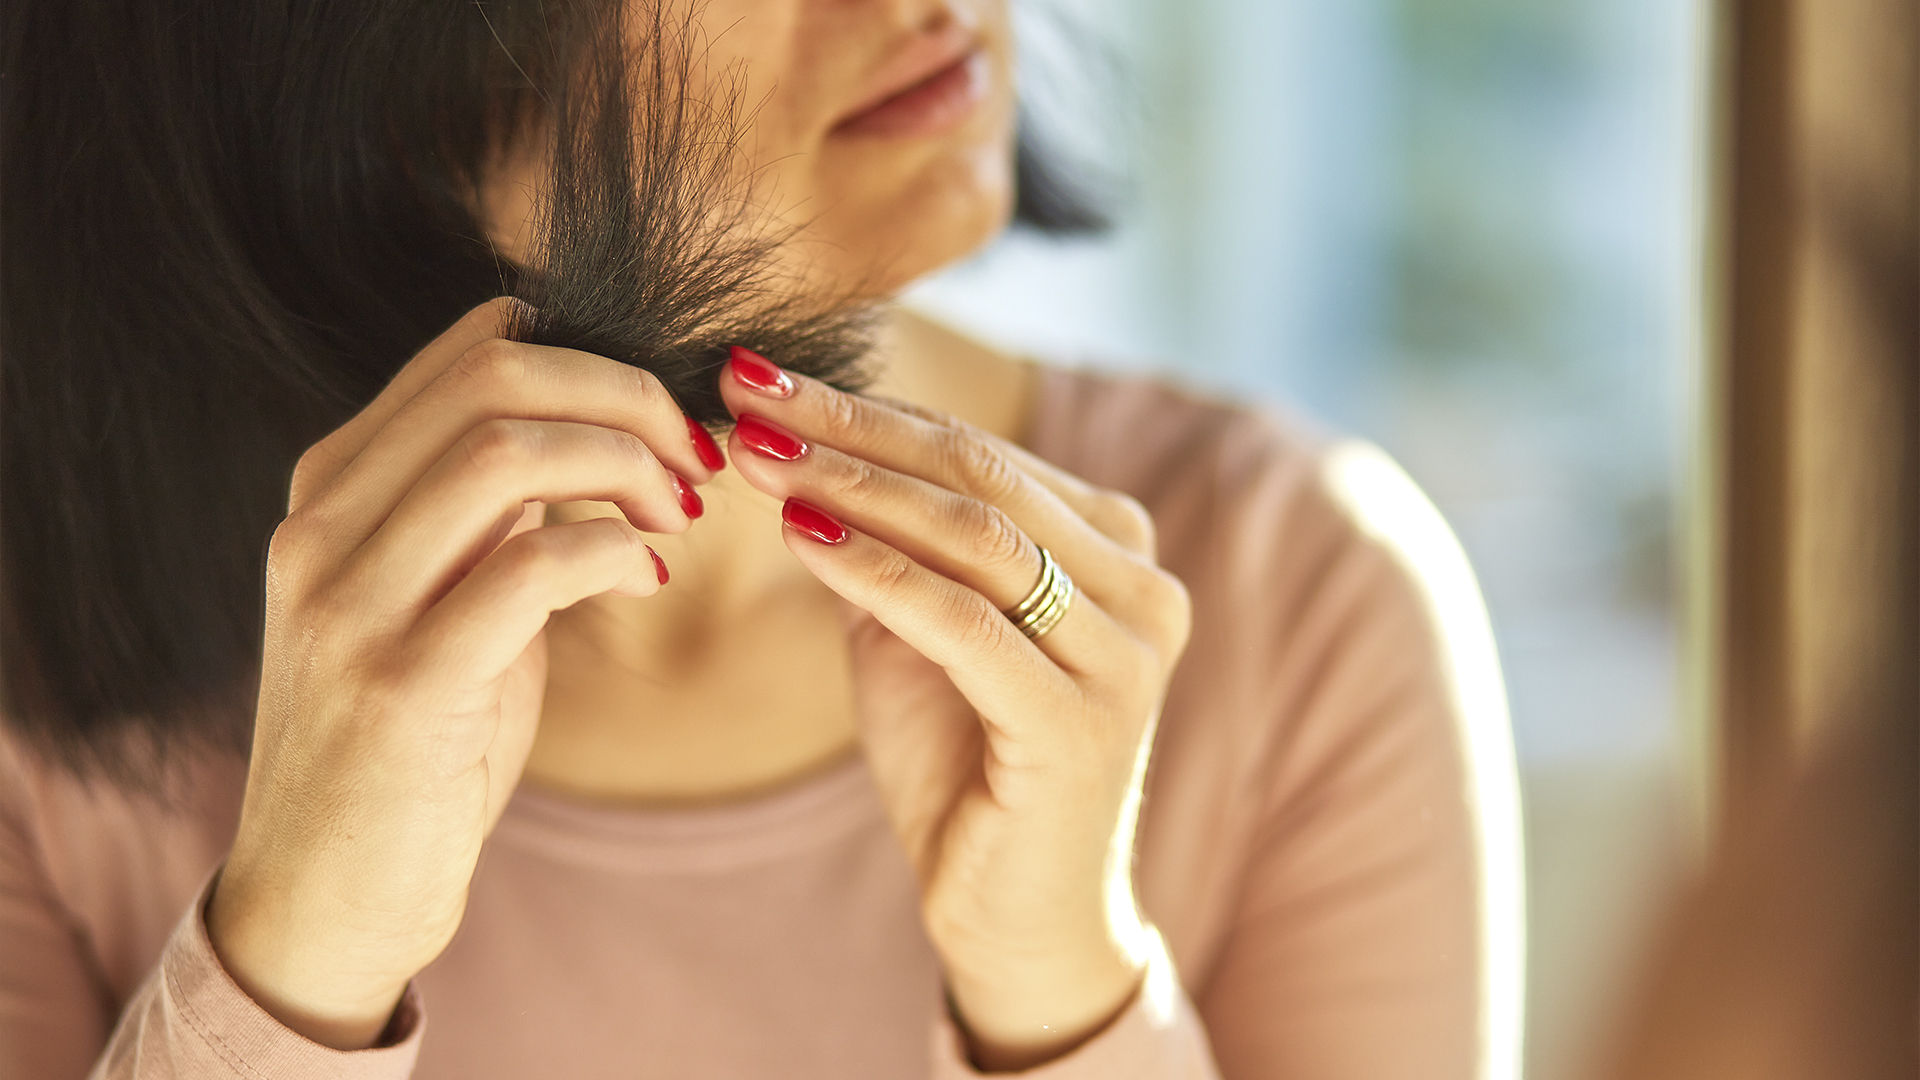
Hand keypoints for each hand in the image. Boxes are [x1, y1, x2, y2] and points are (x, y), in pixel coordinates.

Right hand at [207, 299, 723, 1049]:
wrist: (326, 897)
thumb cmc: (411, 742)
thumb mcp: (442, 599)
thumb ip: (490, 510)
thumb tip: (591, 423)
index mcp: (331, 488)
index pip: (472, 351)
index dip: (594, 359)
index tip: (665, 418)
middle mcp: (321, 527)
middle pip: (493, 381)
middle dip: (625, 398)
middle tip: (694, 458)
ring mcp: (348, 604)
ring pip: (506, 453)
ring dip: (626, 467)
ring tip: (678, 515)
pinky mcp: (398, 684)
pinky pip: (530, 566)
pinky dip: (614, 553)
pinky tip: (649, 580)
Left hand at [718, 349, 1192, 1069]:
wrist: (1014, 918)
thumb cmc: (966, 770)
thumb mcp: (918, 635)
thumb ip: (887, 547)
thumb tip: (800, 448)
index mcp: (1117, 554)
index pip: (980, 453)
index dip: (868, 407)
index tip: (762, 374)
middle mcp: (1143, 590)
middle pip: (980, 477)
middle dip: (852, 426)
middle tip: (748, 388)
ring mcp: (1124, 657)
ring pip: (977, 536)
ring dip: (852, 483)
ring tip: (756, 453)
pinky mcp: (1083, 723)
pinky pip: (965, 621)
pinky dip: (875, 570)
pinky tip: (799, 536)